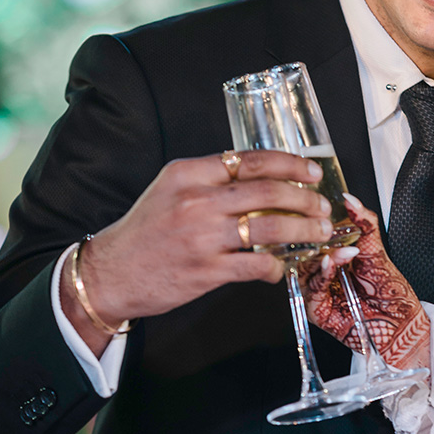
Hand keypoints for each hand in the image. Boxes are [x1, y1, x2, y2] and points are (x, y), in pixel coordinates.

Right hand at [58, 150, 333, 358]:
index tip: (311, 171)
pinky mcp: (207, 270)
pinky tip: (281, 267)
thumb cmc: (145, 232)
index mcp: (188, 173)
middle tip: (322, 205)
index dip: (289, 164)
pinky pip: (257, 265)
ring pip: (270, 226)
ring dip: (303, 229)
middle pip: (268, 190)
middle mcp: (196, 200)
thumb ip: (210, 182)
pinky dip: (277, 266)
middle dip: (305, 198)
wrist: (111, 272)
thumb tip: (262, 180)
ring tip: (318, 232)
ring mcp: (202, 236)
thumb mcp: (170, 191)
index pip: (250, 160)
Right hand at [301, 197, 429, 370]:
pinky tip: (330, 264)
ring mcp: (318, 291)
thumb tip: (351, 200)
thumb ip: (365, 223)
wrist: (401, 325)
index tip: (321, 211)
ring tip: (339, 252)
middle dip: (316, 239)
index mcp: (334, 256)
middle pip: (305, 251)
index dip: (316, 223)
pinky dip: (320, 275)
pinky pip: (311, 290)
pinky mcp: (317, 310)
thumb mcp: (377, 250)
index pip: (315, 235)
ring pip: (305, 268)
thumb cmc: (391, 293)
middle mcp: (323, 273)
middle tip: (327, 231)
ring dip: (320, 257)